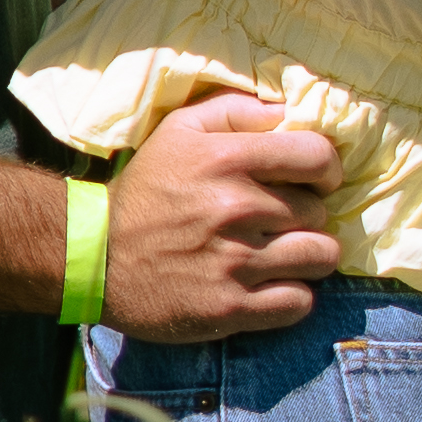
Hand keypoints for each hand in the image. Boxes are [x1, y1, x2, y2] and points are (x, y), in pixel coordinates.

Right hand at [100, 86, 346, 339]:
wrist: (94, 257)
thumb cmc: (146, 190)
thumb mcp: (180, 130)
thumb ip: (237, 111)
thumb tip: (291, 112)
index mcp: (226, 159)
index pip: (317, 157)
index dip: (326, 170)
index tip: (316, 181)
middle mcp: (236, 209)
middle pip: (318, 212)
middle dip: (307, 215)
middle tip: (281, 221)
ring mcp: (235, 263)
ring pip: (320, 257)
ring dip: (310, 256)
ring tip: (286, 254)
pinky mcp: (230, 310)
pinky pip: (299, 303)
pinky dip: (294, 295)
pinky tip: (272, 286)